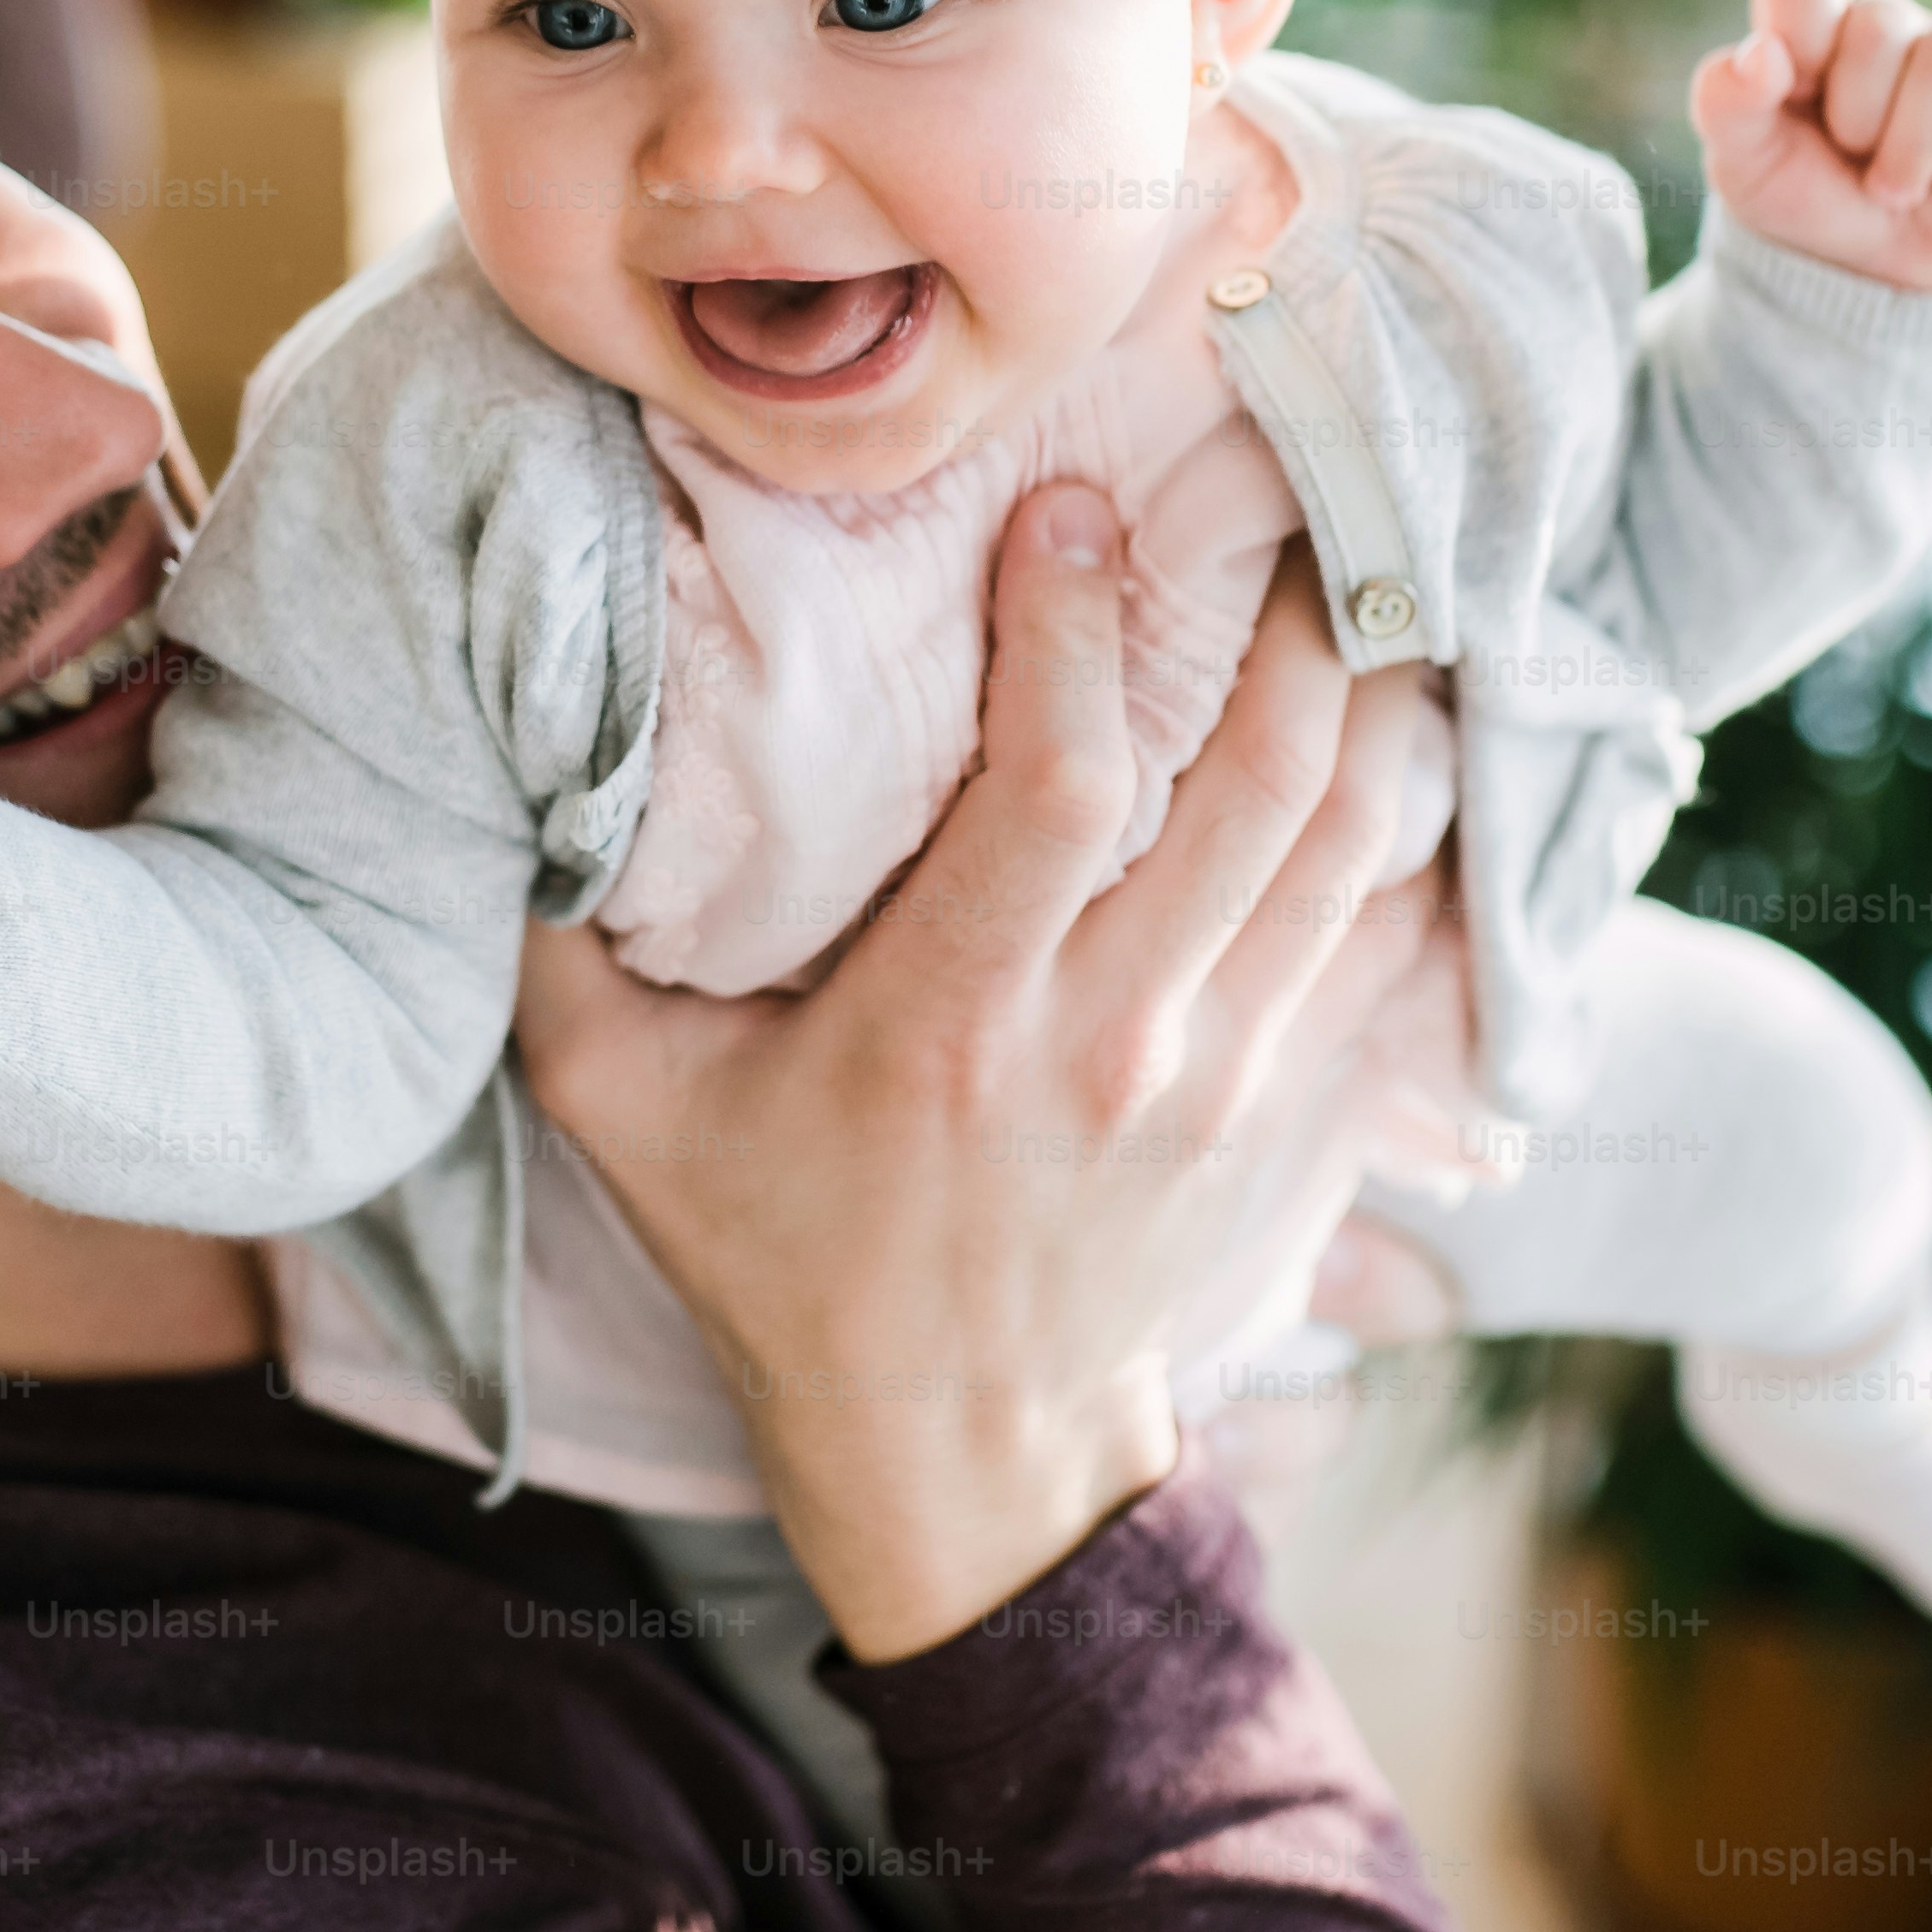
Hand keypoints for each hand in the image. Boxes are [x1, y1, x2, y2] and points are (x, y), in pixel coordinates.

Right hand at [517, 489, 1428, 1658]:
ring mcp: (1229, 1077)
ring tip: (1349, 551)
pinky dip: (1412, 806)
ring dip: (1366, 684)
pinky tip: (1400, 700)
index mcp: (951, 1027)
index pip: (1060, 788)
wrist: (961, 1456)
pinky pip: (1397, 922)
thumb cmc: (780, 1254)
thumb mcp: (625, 1114)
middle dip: (1275, 609)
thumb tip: (518, 753)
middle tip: (1265, 475)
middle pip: (1257, 781)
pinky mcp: (1296, 1105)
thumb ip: (562, 944)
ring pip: (1352, 835)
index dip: (1075, 629)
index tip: (1069, 504)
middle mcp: (1118, 1044)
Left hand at [1688, 0, 1931, 290]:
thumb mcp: (1744, 164)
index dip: (1800, 32)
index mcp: (1813, 29)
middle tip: (1852, 159)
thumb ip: (1726, 103)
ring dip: (1910, 148)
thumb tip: (1759, 54)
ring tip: (1892, 188)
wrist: (1876, 272)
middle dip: (1857, 115)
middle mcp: (1889, 29)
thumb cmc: (1807, 198)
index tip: (1793, 88)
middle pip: (1879, 23)